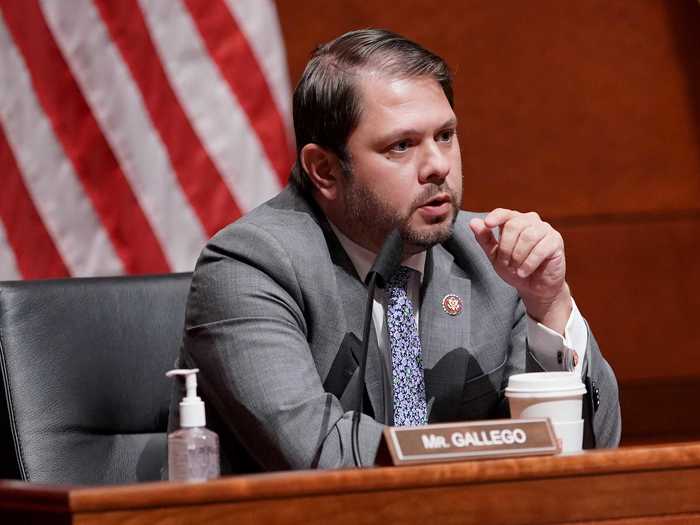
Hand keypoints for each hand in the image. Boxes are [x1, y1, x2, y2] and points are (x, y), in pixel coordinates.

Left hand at [469, 209, 571, 333]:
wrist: (535, 288)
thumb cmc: (515, 269)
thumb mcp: (495, 256)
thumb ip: (485, 239)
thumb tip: (473, 222)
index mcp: (515, 221)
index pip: (505, 213)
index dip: (496, 217)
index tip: (487, 224)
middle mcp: (531, 221)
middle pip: (514, 226)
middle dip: (506, 248)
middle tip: (506, 264)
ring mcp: (545, 230)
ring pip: (528, 237)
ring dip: (518, 257)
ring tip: (516, 270)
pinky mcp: (556, 242)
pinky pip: (540, 249)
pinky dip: (529, 263)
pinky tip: (523, 272)